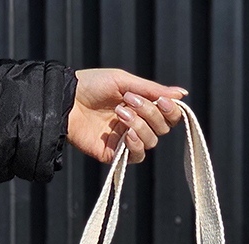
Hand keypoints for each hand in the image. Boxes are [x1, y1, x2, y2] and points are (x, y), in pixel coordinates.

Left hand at [68, 68, 185, 164]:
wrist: (66, 100)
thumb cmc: (92, 85)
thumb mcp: (124, 81)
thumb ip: (153, 90)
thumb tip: (183, 94)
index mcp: (142, 106)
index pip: (168, 115)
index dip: (171, 110)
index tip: (163, 101)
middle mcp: (137, 124)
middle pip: (162, 128)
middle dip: (150, 113)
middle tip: (130, 101)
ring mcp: (126, 140)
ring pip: (151, 141)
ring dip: (139, 125)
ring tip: (119, 112)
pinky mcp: (115, 154)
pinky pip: (137, 156)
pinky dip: (136, 145)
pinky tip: (126, 134)